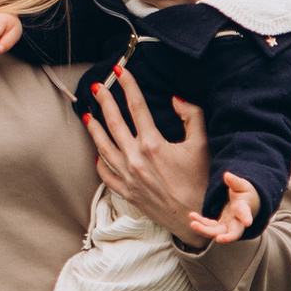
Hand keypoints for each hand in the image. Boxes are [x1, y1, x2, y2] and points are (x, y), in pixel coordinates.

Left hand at [85, 60, 217, 241]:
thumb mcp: (203, 145)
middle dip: (104, 101)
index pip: (136, 107)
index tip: (120, 71)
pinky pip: (105, 174)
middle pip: (114, 123)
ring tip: (88, 114)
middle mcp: (135, 159)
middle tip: (98, 86)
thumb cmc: (202, 182)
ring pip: (103, 146)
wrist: (196, 219)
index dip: (128, 85)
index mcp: (153, 144)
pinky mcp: (126, 192)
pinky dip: (100, 161)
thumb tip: (176, 99)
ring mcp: (128, 177)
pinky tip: (98, 152)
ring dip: (94, 128)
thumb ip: (192, 117)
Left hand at [188, 174, 261, 247]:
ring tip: (193, 223)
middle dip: (226, 237)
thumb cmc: (245, 194)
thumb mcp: (242, 186)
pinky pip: (209, 227)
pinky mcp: (220, 226)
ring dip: (205, 230)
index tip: (248, 222)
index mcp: (244, 209)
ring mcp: (228, 225)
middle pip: (233, 232)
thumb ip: (235, 181)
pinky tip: (192, 215)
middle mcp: (237, 221)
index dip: (246, 217)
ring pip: (218, 232)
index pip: (245, 213)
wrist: (247, 205)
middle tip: (218, 238)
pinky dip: (201, 223)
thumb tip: (227, 175)